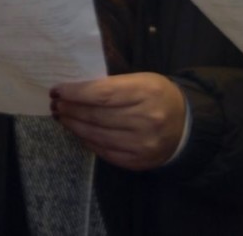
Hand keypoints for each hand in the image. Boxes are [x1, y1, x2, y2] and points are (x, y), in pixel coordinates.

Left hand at [51, 73, 185, 170]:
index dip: (75, 93)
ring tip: (62, 117)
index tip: (57, 90)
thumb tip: (74, 91)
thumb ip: (111, 85)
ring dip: (74, 126)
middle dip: (70, 109)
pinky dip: (88, 141)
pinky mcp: (140, 161)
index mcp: (147, 92)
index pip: (101, 94)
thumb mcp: (140, 80)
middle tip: (55, 104)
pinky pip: (105, 152)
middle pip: (96, 116)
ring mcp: (144, 143)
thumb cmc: (157, 96)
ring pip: (97, 135)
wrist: (187, 125)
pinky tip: (79, 132)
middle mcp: (147, 119)